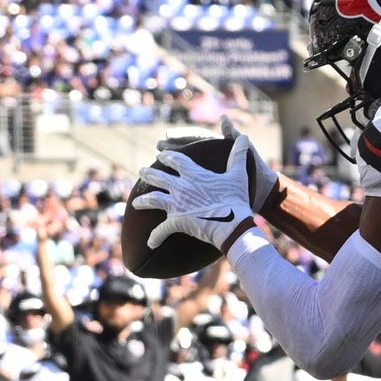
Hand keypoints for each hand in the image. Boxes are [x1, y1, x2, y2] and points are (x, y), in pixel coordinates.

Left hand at [135, 119, 272, 251]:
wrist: (232, 224)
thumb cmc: (236, 199)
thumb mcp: (238, 175)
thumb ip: (237, 155)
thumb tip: (244, 137)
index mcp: (194, 174)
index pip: (175, 160)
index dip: (167, 157)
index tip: (161, 155)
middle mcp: (180, 187)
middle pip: (158, 177)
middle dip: (148, 173)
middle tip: (141, 171)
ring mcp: (176, 205)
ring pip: (153, 200)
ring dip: (143, 201)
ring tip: (135, 203)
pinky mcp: (176, 222)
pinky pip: (161, 230)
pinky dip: (155, 237)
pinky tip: (150, 243)